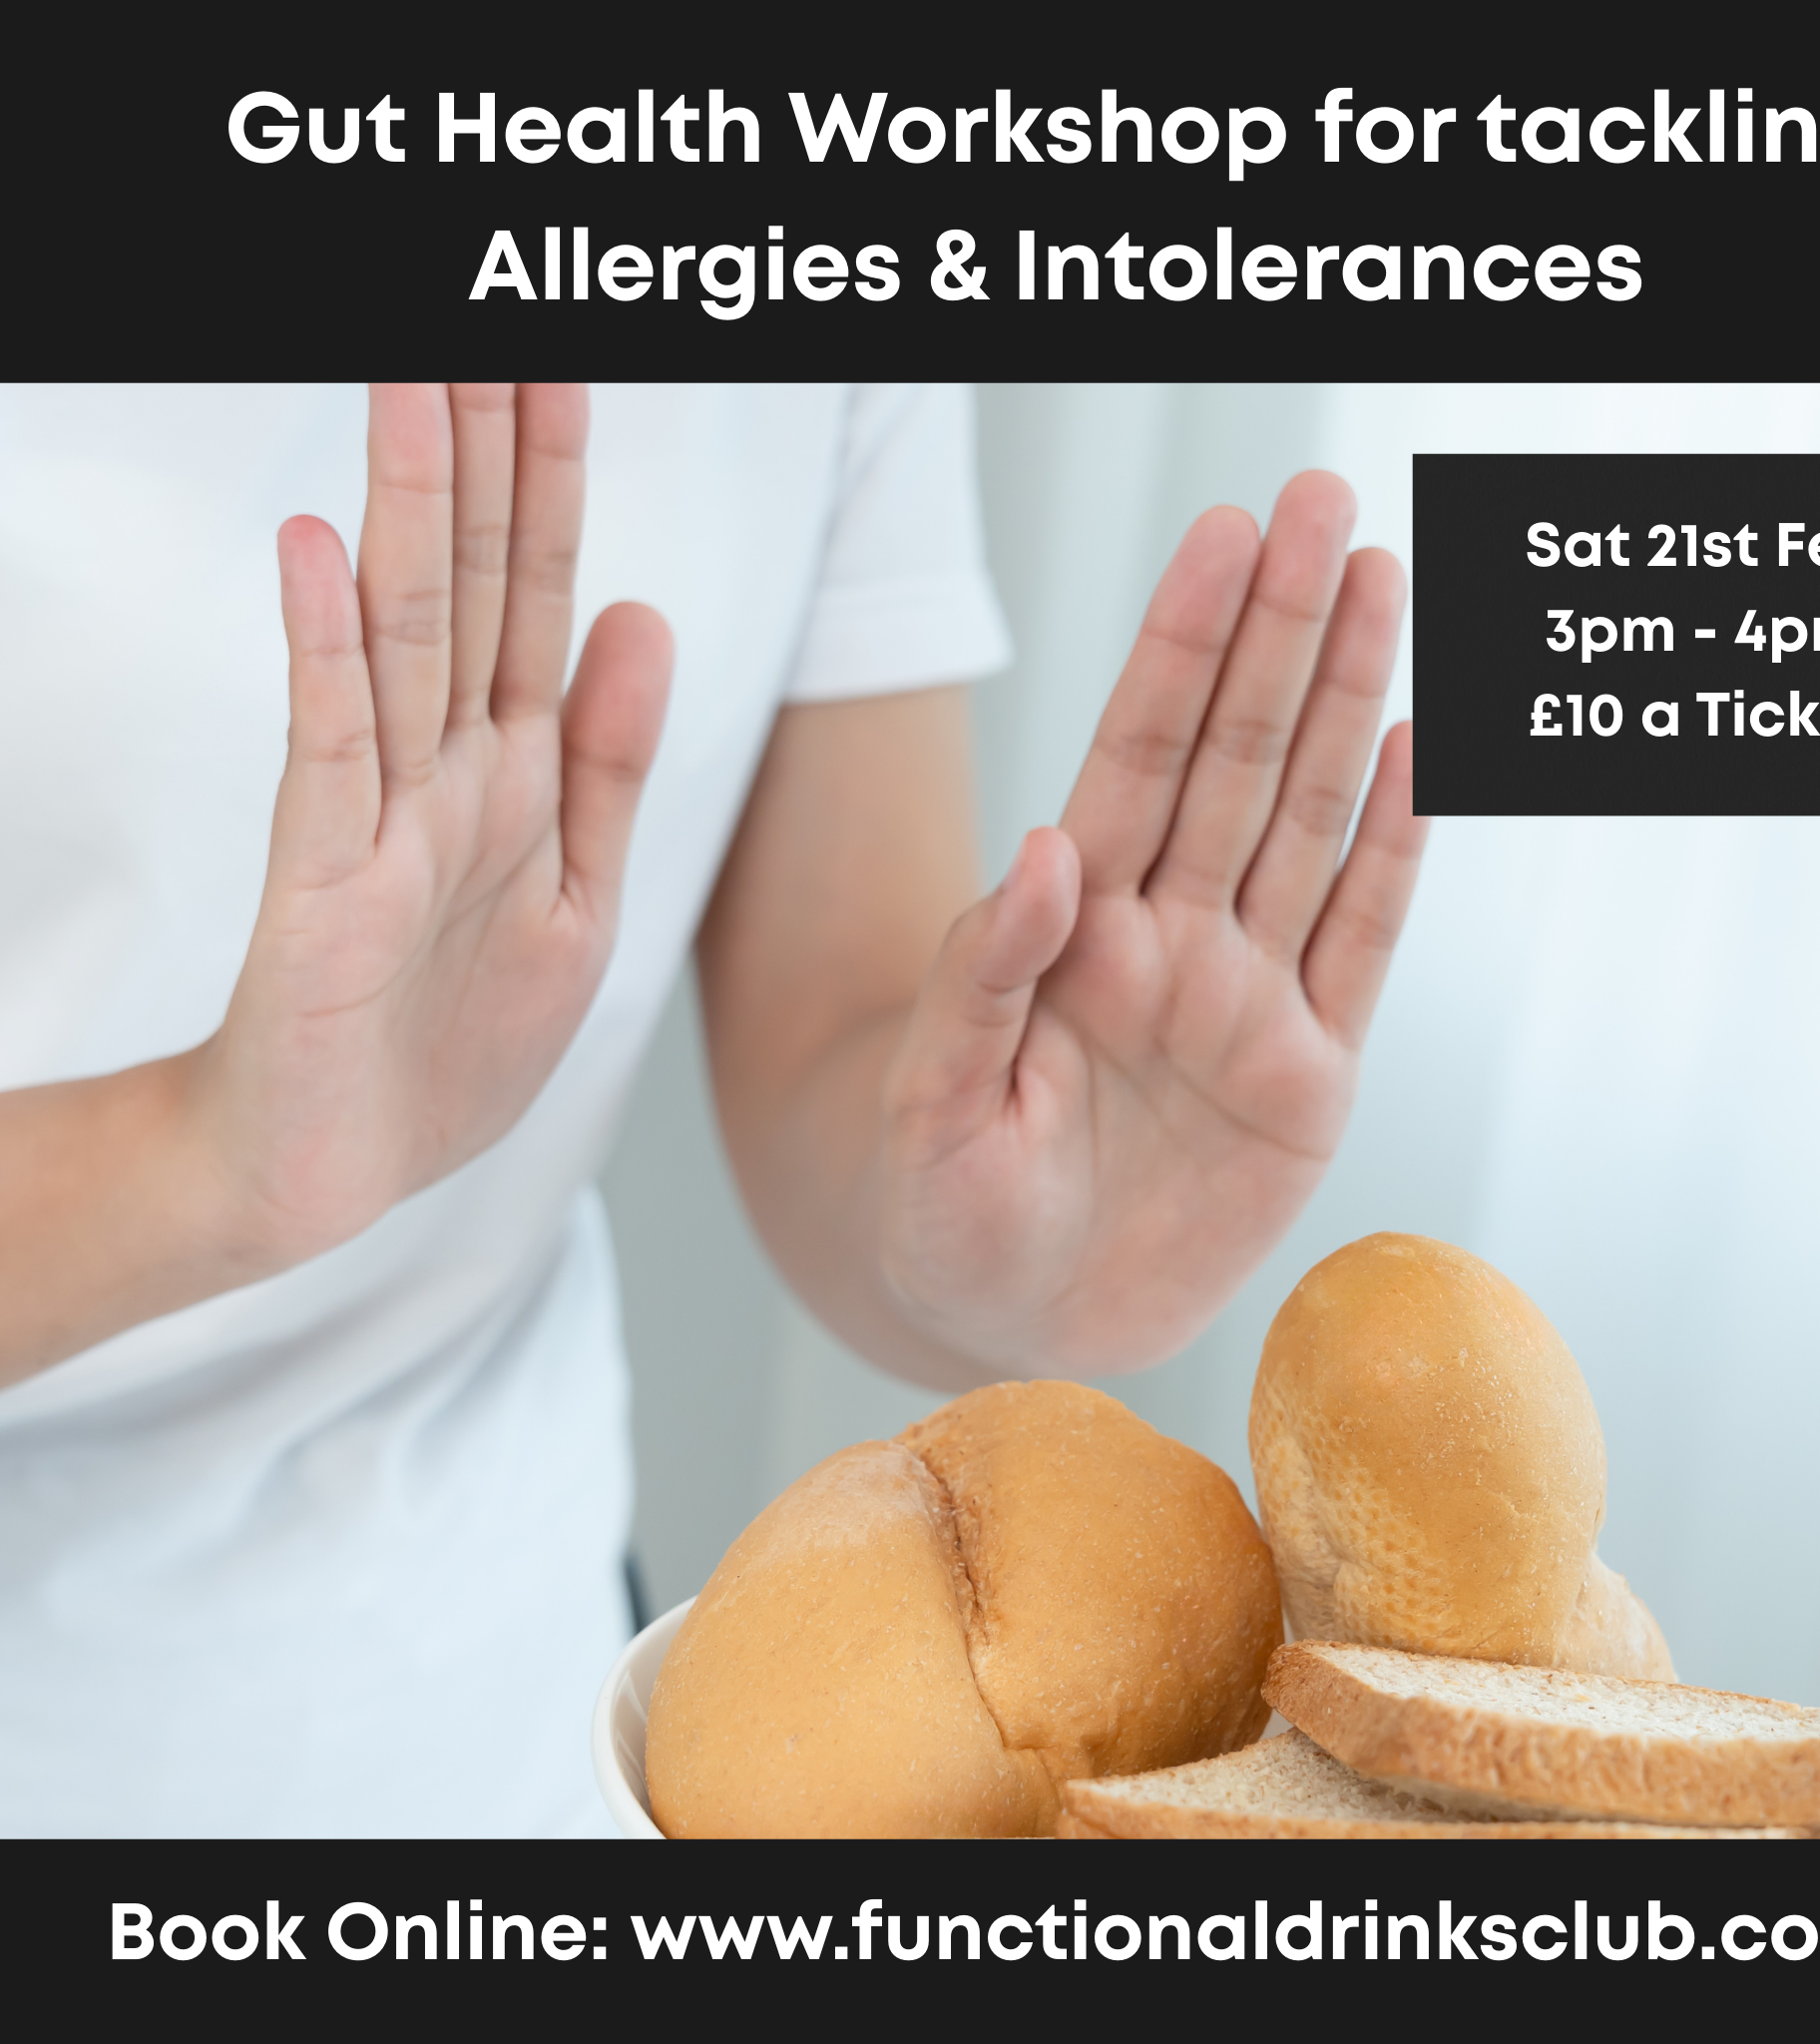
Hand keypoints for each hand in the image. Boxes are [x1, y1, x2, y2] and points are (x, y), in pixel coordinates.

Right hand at [187, 384, 670, 1267]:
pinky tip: (317, 550)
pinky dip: (325, 651)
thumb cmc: (449, 1040)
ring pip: (403, 638)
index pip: (541, 599)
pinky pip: (328, 750)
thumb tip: (642, 617)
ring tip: (412, 388)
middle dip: (485, 459)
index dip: (555, 489)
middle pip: (472, 587)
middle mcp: (446, 771)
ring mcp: (378, 816)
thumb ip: (607, 762)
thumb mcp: (578, 895)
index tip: (561, 372)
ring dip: (410, 512)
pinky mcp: (320, 881)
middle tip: (481, 327)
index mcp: (516, 774)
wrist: (339, 1167)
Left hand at [878, 472, 1423, 1372]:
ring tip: (1378, 583)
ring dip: (1346, 705)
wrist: (1009, 1322)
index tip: (1221, 535)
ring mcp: (1245, 1000)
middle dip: (1278, 632)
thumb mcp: (930, 1100)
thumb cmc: (942, 1203)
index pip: (1137, 755)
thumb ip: (980, 975)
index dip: (1181, 646)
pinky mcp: (1306, 1079)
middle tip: (1321, 501)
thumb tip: (1047, 850)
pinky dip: (1393, 854)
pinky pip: (1361, 947)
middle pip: (1236, 759)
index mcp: (1074, 929)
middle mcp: (1169, 938)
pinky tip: (1414, 752)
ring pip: (1307, 824)